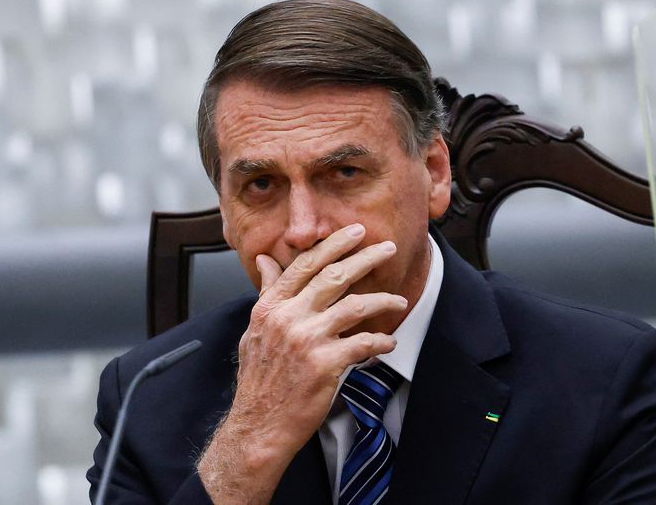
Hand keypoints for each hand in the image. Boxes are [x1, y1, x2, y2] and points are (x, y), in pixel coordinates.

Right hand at [197, 223, 406, 503]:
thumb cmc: (259, 379)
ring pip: (354, 306)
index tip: (354, 232)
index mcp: (271, 307)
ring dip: (382, 300)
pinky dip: (380, 340)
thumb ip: (267, 292)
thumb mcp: (256, 329)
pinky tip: (389, 341)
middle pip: (334, 276)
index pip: (305, 264)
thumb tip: (264, 260)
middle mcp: (288, 318)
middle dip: (365, 257)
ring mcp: (307, 340)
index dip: (333, 244)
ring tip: (399, 300)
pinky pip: (363, 343)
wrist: (259, 424)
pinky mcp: (325, 364)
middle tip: (387, 248)